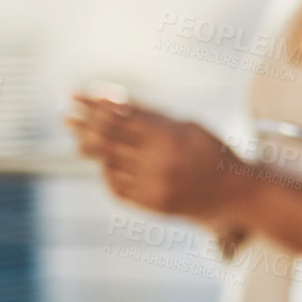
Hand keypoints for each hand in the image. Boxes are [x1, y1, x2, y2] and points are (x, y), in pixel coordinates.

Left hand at [64, 94, 246, 219]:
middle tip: (65, 116)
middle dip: (82, 125)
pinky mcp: (151, 206)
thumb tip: (109, 100)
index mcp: (169, 138)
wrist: (236, 193)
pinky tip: (106, 164)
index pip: (118, 118)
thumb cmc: (210, 151)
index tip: (74, 95)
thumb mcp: (186, 125)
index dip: (93, 106)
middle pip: (106, 140)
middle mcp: (159, 164)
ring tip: (80, 140)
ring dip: (91, 150)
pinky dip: (108, 172)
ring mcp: (153, 187)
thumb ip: (149, 115)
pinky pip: (116, 186)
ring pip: (107, 164)